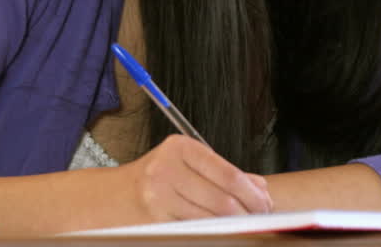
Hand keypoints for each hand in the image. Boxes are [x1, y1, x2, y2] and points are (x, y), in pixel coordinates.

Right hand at [119, 135, 273, 221]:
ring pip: (211, 220)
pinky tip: (221, 230)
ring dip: (233, 226)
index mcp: (180, 148)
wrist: (115, 196)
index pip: (228, 174)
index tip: (265, 204)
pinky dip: (214, 232)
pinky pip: (195, 229)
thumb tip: (260, 188)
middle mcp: (166, 169)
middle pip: (222, 201)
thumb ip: (223, 173)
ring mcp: (159, 197)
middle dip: (248, 214)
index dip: (252, 194)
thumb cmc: (157, 177)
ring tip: (244, 225)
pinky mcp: (155, 221)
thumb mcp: (187, 163)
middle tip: (259, 219)